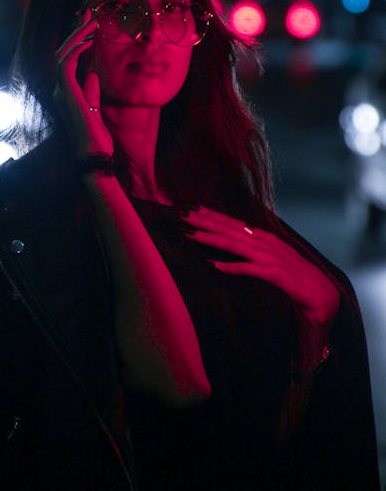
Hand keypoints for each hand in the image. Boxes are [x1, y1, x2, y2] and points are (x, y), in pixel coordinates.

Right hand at [53, 9, 113, 156]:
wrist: (94, 153)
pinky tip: (89, 40)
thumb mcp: (96, 107)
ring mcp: (60, 90)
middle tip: (89, 13)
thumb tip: (92, 74)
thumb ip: (91, 90)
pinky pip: (66, 64)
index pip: (68, 59)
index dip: (77, 40)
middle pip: (63, 52)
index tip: (89, 25)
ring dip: (77, 35)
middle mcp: (59, 89)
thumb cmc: (96, 136)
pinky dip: (76, 49)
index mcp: (65, 92)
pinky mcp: (66, 93)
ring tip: (92, 21)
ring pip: (63, 54)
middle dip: (76, 31)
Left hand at [181, 206, 339, 327]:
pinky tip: (216, 267)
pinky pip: (252, 270)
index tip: (189, 209)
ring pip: (235, 245)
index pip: (231, 224)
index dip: (210, 215)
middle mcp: (265, 243)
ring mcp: (272, 257)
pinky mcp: (278, 275)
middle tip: (181, 214)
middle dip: (204, 221)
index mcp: (263, 238)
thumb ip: (251, 252)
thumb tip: (228, 249)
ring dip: (212, 239)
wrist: (323, 297)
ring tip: (191, 234)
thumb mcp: (269, 261)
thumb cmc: (294, 280)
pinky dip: (234, 267)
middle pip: (229, 230)